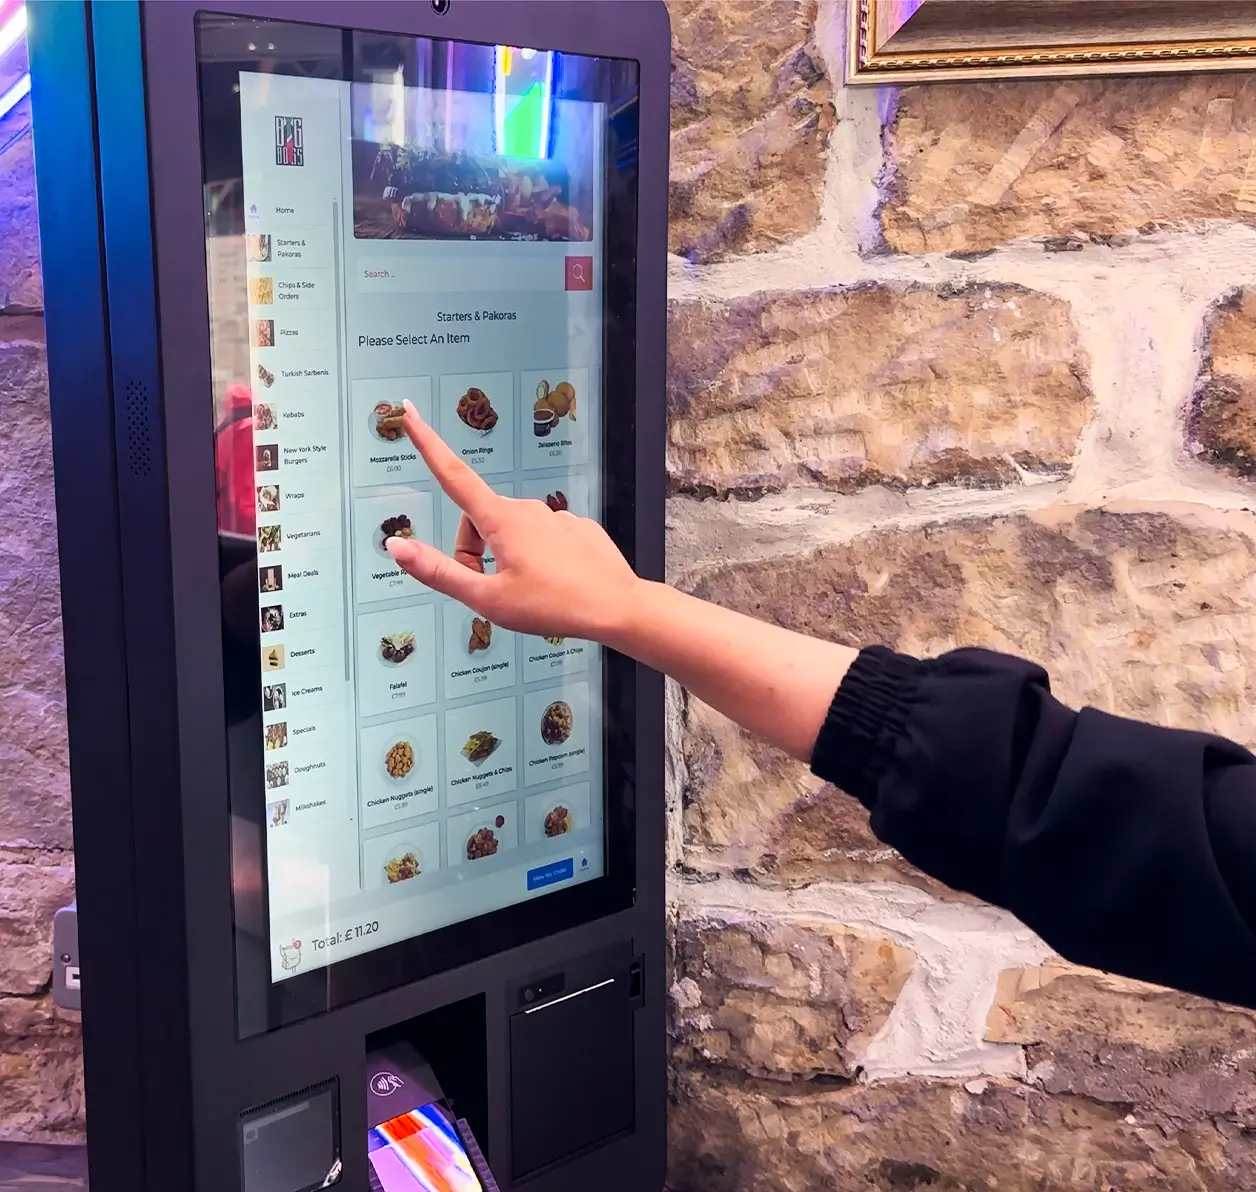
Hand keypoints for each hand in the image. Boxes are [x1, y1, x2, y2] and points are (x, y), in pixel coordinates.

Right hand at [385, 401, 640, 641]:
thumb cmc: (554, 606)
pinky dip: (537, 559)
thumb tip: (396, 545)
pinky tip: (554, 583)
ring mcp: (555, 516)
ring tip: (527, 591)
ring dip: (504, 557)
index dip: (426, 442)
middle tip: (490, 589)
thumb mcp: (487, 598)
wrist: (617, 608)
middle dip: (473, 551)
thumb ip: (438, 571)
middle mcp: (528, 508)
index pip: (452, 474)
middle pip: (479, 521)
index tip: (409, 412)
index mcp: (501, 520)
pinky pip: (542, 539)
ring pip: (511, 532)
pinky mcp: (576, 528)